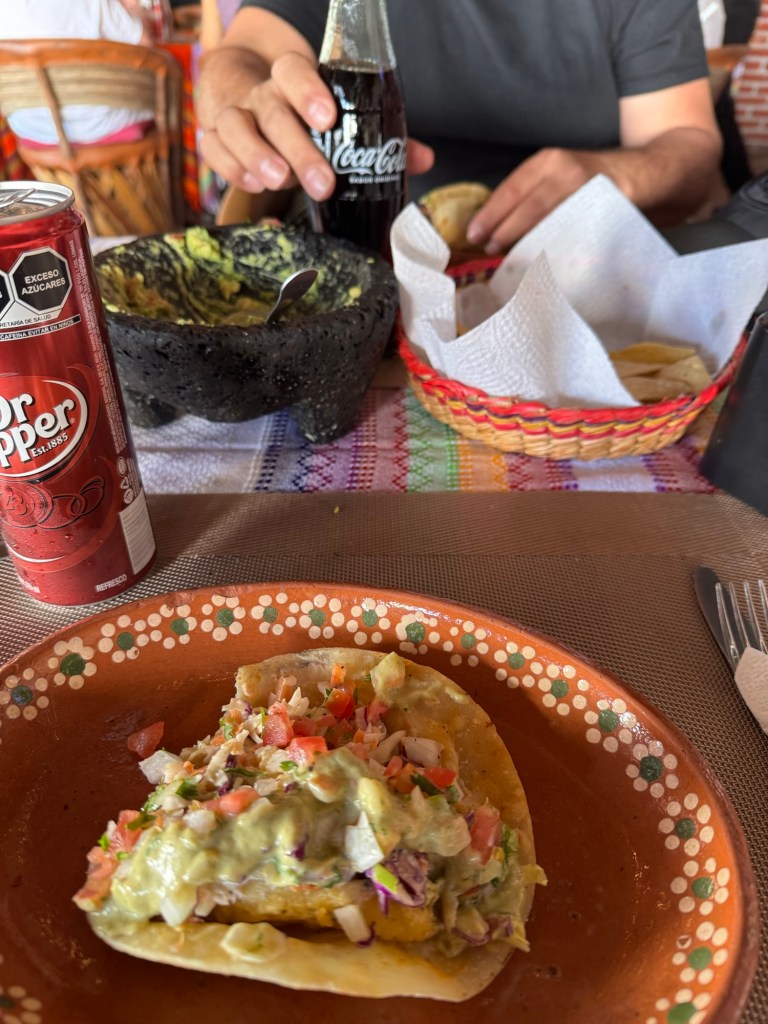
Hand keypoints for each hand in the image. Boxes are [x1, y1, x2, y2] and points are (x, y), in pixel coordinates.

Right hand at [200, 51, 433, 199]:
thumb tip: (423, 159)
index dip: (309, 92)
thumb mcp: (329, 113)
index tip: (329, 118)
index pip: (294, 71)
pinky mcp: (212, 136)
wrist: (232, 84)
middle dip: (298, 148)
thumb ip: (373, 133)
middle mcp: (259, 93)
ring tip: (280, 182)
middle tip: (323, 182)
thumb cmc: (294, 108)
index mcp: (289, 79)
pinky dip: (232, 167)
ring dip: (257, 155)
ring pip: (236, 127)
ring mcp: (231, 113)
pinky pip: (215, 150)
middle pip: (272, 112)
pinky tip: (254, 185)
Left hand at [466, 148, 609, 253]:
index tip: (473, 234)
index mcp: (546, 161)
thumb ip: (528, 194)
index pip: (512, 189)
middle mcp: (564, 170)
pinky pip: (571, 230)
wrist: (634, 172)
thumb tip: (494, 226)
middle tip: (488, 249)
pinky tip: (539, 257)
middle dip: (504, 230)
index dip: (491, 213)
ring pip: (548, 218)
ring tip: (508, 256)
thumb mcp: (554, 174)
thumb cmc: (584, 180)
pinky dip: (553, 246)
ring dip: (525, 240)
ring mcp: (584, 189)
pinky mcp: (600, 208)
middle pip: (528, 205)